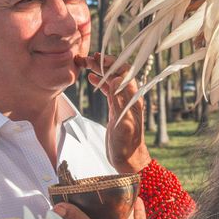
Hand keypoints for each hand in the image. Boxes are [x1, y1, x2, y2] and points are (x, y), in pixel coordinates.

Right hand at [84, 52, 151, 173]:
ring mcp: (123, 102)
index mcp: (133, 98)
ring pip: (111, 80)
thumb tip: (117, 78)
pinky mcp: (116, 109)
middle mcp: (129, 97)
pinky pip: (109, 90)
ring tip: (84, 63)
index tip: (97, 58)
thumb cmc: (127, 145)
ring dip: (99, 70)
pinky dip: (100, 82)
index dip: (112, 62)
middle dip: (103, 63)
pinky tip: (91, 77)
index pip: (125, 72)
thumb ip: (120, 101)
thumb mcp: (123, 124)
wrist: (129, 160)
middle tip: (86, 58)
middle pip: (117, 73)